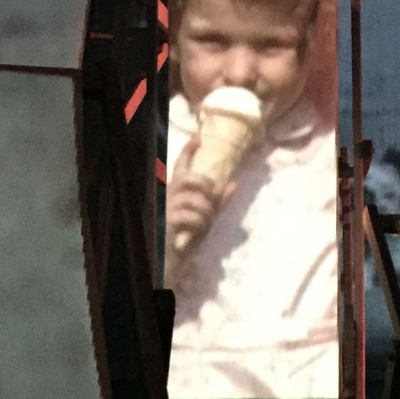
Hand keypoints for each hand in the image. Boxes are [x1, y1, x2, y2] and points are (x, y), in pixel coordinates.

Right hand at [166, 136, 237, 255]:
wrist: (173, 260)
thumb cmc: (187, 236)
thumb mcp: (206, 216)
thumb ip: (218, 201)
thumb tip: (234, 183)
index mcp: (176, 191)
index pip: (179, 166)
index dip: (187, 151)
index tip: (198, 137)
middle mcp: (168, 196)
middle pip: (185, 178)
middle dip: (204, 184)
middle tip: (213, 194)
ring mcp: (165, 209)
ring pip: (191, 198)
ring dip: (205, 210)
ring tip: (206, 221)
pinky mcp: (167, 223)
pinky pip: (188, 215)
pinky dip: (199, 222)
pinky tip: (197, 231)